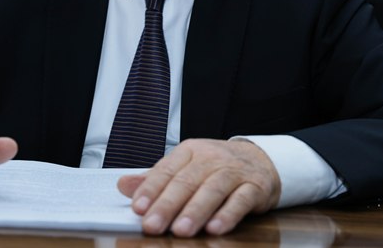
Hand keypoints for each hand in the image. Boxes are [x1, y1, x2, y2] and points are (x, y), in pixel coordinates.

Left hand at [117, 138, 280, 236]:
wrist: (260, 159)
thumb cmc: (215, 166)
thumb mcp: (184, 167)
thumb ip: (155, 178)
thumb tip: (123, 186)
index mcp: (189, 151)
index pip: (166, 169)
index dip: (151, 189)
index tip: (138, 208)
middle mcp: (211, 158)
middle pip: (186, 181)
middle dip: (168, 205)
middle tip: (152, 225)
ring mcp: (234, 172)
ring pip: (212, 190)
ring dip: (195, 211)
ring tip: (180, 230)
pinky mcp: (255, 187)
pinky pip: (241, 200)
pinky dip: (228, 214)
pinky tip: (215, 228)